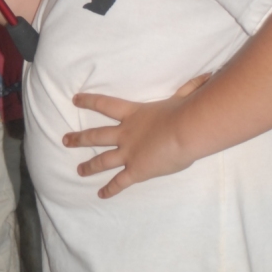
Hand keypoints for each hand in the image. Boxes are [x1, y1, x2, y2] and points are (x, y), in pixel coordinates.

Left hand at [63, 73, 211, 198]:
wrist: (184, 130)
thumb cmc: (184, 111)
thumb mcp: (184, 96)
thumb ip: (189, 88)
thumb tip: (206, 76)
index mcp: (134, 113)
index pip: (105, 104)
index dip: (89, 101)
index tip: (75, 99)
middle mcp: (126, 133)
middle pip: (96, 135)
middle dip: (79, 138)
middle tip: (65, 140)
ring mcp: (129, 153)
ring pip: (103, 160)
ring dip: (89, 166)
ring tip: (78, 170)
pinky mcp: (136, 171)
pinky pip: (120, 182)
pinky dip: (110, 189)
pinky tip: (101, 194)